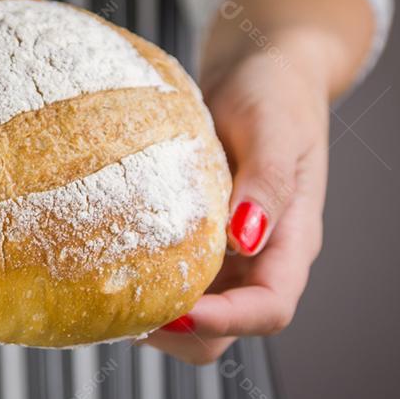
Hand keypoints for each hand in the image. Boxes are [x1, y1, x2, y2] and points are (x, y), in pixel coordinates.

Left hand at [142, 0, 373, 363]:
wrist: (259, 68)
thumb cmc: (275, 91)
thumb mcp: (276, 128)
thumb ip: (267, 182)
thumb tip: (245, 237)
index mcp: (291, 241)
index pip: (270, 307)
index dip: (227, 320)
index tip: (177, 310)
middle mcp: (260, 258)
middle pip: (227, 329)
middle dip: (181, 330)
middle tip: (125, 308)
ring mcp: (227, 253)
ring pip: (196, 313)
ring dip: (157, 314)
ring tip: (110, 292)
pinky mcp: (197, 238)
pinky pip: (173, 278)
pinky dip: (145, 283)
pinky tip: (108, 264)